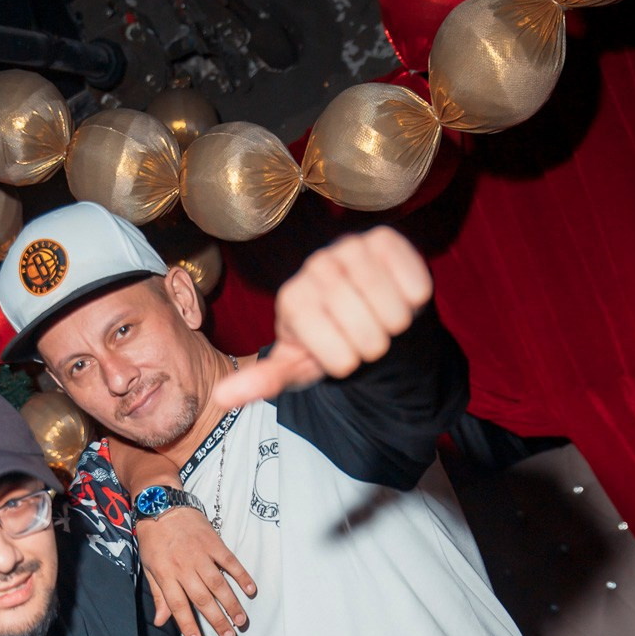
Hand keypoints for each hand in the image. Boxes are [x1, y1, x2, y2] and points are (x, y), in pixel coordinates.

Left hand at [136, 510, 256, 635]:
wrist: (160, 504)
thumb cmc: (153, 538)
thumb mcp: (149, 567)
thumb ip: (158, 595)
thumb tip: (161, 622)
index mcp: (166, 575)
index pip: (177, 605)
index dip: (187, 624)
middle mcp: (184, 567)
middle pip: (202, 599)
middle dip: (217, 620)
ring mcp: (200, 554)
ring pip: (218, 584)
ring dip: (231, 603)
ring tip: (241, 620)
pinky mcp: (213, 542)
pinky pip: (230, 561)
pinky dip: (241, 575)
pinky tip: (250, 590)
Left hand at [212, 226, 432, 407]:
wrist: (362, 311)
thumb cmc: (326, 341)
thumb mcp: (295, 366)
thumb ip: (264, 380)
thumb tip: (220, 397)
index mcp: (293, 300)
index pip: (337, 355)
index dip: (347, 363)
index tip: (339, 355)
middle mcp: (317, 266)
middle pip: (366, 331)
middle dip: (372, 347)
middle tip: (365, 338)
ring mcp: (350, 247)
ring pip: (392, 309)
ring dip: (395, 325)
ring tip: (381, 318)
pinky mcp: (384, 238)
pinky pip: (413, 283)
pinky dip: (414, 299)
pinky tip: (398, 295)